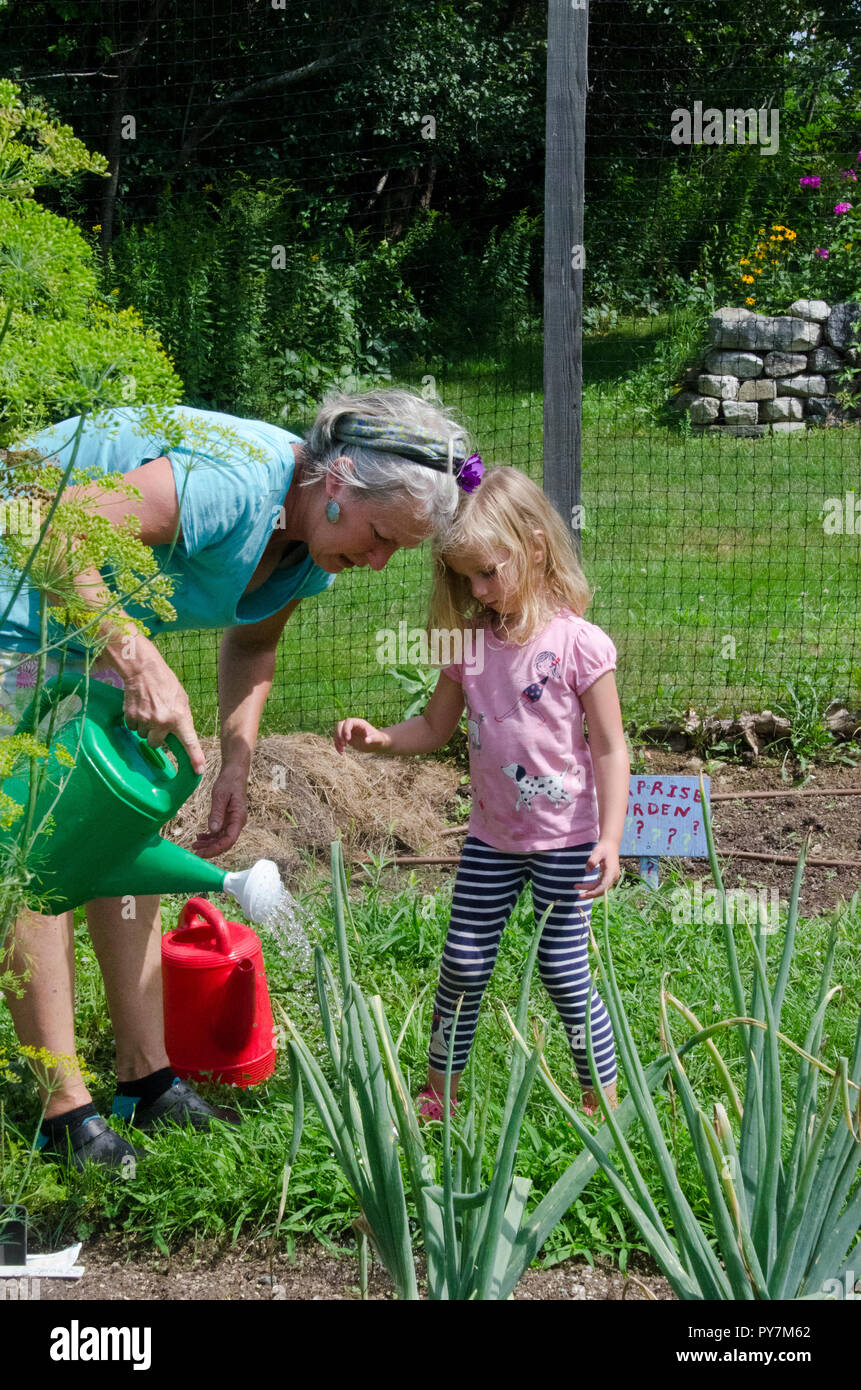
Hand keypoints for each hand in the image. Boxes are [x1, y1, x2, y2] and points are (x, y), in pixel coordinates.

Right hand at [118, 647, 205, 774]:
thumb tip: (181, 735)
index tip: (199, 770)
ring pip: (142, 736)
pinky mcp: (131, 717)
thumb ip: (182, 718)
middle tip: (156, 721)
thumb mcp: (182, 700)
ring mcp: (145, 720)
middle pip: (155, 744)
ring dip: (145, 728)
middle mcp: (162, 721)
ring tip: (148, 710)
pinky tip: (139, 709)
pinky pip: (132, 728)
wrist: (144, 670)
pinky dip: (134, 722)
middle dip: (155, 736)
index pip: (189, 741)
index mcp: (179, 717)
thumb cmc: (166, 684)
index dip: (195, 757)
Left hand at [192, 763, 248, 856]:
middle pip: (225, 842)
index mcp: (238, 818)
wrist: (234, 773)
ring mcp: (232, 821)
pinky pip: (219, 832)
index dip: (215, 849)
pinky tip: (200, 836)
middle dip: (210, 849)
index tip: (202, 853)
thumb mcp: (220, 796)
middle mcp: (237, 822)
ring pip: (221, 839)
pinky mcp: (227, 818)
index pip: (228, 840)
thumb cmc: (229, 782)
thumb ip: (217, 813)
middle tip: (195, 852)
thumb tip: (213, 831)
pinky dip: (210, 836)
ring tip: (194, 845)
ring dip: (209, 844)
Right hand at [334, 717, 391, 753]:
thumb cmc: (378, 740)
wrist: (376, 744)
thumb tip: (367, 740)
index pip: (348, 722)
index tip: (348, 740)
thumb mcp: (377, 739)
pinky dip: (337, 745)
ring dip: (337, 741)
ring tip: (343, 750)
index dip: (346, 729)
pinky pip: (337, 739)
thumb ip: (372, 739)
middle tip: (344, 745)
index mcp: (359, 723)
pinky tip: (341, 752)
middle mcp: (352, 725)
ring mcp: (348, 731)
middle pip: (340, 725)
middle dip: (339, 734)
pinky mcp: (346, 738)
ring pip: (337, 732)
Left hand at [576, 840, 621, 899]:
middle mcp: (613, 876)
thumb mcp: (597, 852)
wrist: (610, 844)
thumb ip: (592, 861)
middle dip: (590, 893)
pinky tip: (584, 886)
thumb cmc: (603, 847)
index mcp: (611, 872)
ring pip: (601, 888)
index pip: (603, 887)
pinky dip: (593, 887)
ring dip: (590, 890)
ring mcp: (612, 877)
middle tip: (578, 893)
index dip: (593, 892)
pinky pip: (601, 884)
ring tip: (577, 886)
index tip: (583, 894)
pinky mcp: (609, 876)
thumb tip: (587, 871)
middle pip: (601, 889)